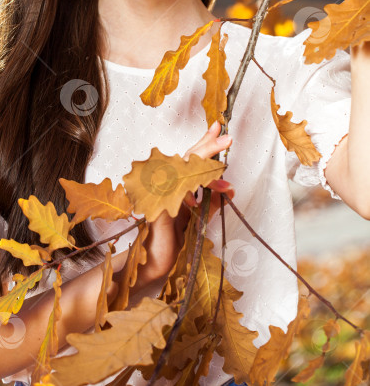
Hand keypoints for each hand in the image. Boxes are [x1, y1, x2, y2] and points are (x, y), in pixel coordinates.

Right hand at [142, 121, 234, 282]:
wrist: (157, 260)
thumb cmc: (174, 238)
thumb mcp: (197, 216)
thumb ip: (211, 201)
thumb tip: (230, 189)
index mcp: (174, 182)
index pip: (190, 157)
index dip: (204, 142)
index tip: (218, 127)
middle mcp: (165, 182)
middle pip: (187, 158)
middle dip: (208, 146)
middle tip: (226, 137)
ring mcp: (160, 192)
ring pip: (184, 170)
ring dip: (206, 167)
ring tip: (224, 165)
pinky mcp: (160, 205)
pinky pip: (179, 191)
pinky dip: (195, 190)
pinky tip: (208, 193)